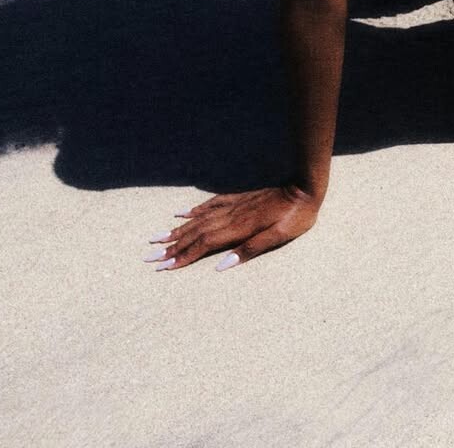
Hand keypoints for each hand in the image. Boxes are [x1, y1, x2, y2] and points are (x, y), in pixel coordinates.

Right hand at [143, 184, 320, 272]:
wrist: (304, 187)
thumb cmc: (296, 217)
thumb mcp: (279, 237)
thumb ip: (250, 250)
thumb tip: (222, 266)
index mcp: (239, 227)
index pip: (204, 244)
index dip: (183, 256)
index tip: (163, 266)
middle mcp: (231, 215)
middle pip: (196, 232)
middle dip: (172, 246)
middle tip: (149, 256)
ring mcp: (234, 205)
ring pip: (199, 219)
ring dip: (178, 230)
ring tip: (158, 237)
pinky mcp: (239, 199)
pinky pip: (211, 205)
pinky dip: (194, 211)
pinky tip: (182, 213)